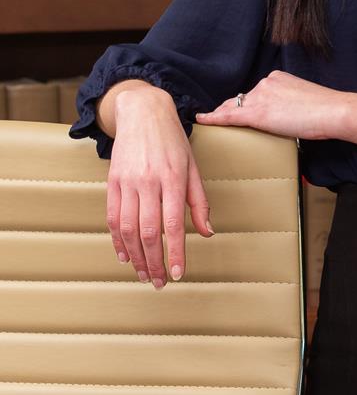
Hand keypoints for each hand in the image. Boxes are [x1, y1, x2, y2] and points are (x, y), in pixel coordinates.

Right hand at [106, 85, 213, 288]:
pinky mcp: (112, 181)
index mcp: (173, 179)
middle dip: (154, 262)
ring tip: (143, 274)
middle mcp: (148, 182)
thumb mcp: (193, 167)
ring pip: (127, 229)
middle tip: (160, 283)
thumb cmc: (173, 141)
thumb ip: (199, 202)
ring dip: (135, 256)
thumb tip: (207, 232)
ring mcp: (127, 182)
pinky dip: (117, 240)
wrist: (143, 111)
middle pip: (148, 232)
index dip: (175, 254)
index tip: (178, 274)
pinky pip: (111, 217)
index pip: (173, 225)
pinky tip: (124, 255)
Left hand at [195, 70, 347, 140]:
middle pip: (242, 99)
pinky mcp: (258, 113)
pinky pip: (229, 116)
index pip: (256, 93)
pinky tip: (201, 120)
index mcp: (277, 78)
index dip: (246, 103)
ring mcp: (260, 96)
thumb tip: (285, 117)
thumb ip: (290, 104)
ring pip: (235, 108)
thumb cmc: (326, 110)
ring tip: (214, 125)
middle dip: (231, 109)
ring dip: (225, 116)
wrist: (333, 111)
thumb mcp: (304, 100)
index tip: (242, 110)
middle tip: (220, 119)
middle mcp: (265, 83)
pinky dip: (213, 118)